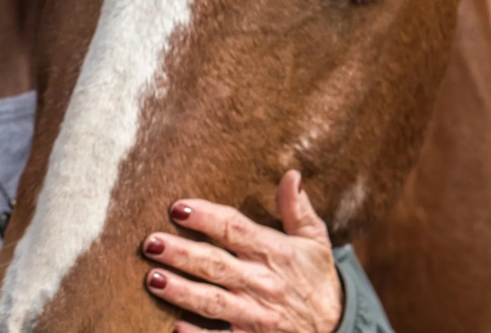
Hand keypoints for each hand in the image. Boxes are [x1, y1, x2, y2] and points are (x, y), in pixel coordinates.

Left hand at [141, 171, 341, 332]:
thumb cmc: (317, 280)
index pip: (236, 230)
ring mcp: (257, 316)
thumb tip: (291, 174)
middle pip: (216, 265)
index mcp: (275, 253)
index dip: (207, 217)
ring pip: (213, 302)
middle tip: (150, 242)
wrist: (339, 331)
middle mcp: (263, 284)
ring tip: (152, 279)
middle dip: (182, 253)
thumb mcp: (315, 242)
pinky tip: (175, 327)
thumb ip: (298, 210)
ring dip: (182, 291)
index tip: (177, 206)